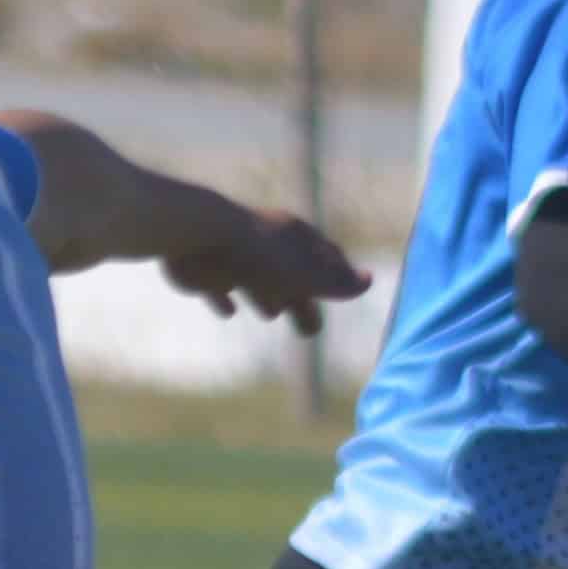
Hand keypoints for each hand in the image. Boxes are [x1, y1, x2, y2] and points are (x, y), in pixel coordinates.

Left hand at [164, 202, 366, 335]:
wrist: (197, 236)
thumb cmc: (257, 255)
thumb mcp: (301, 272)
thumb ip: (333, 281)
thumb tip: (370, 282)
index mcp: (295, 238)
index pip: (326, 259)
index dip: (338, 277)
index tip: (348, 291)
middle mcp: (267, 243)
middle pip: (292, 277)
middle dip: (303, 302)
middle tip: (310, 332)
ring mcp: (234, 255)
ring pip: (258, 279)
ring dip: (267, 296)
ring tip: (273, 314)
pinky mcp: (204, 269)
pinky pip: (218, 286)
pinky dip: (224, 298)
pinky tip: (227, 311)